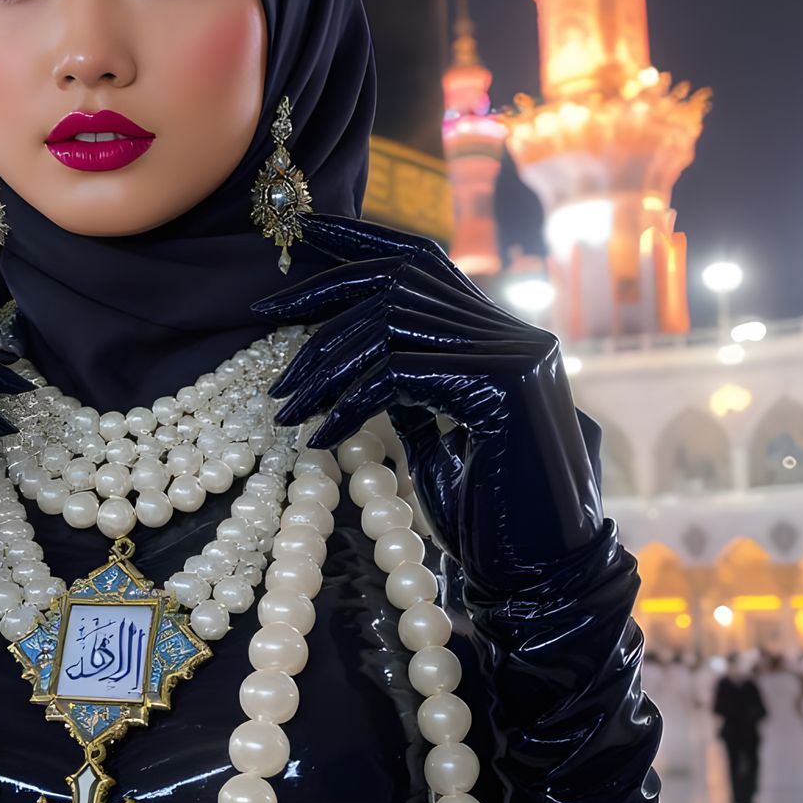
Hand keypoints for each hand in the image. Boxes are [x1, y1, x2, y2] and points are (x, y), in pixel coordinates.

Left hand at [252, 215, 604, 594]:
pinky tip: (320, 436)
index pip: (421, 258)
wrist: (541, 574)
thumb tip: (354, 353)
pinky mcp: (501, 386)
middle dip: (321, 292)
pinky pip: (397, 373)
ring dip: (323, 364)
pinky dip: (347, 402)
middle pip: (397, 278)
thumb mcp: (435, 434)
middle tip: (261, 316)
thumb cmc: (486, 512)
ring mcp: (513, 353)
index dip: (359, 236)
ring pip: (390, 322)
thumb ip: (407, 384)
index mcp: (497, 332)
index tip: (299, 228)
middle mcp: (511, 330)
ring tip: (284, 407)